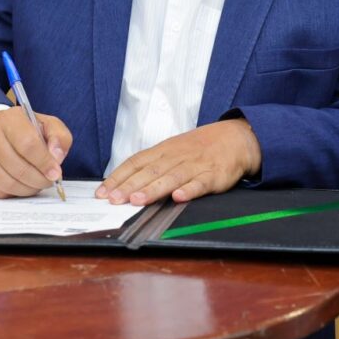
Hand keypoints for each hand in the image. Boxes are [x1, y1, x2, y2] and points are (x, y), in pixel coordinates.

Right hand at [0, 107, 70, 197]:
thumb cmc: (25, 129)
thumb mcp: (47, 124)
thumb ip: (59, 138)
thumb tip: (56, 159)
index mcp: (10, 119)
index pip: (28, 144)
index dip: (44, 162)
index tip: (55, 173)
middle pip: (18, 168)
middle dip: (39, 180)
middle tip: (49, 181)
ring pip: (7, 183)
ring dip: (27, 189)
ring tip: (37, 184)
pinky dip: (13, 193)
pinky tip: (21, 185)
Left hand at [96, 119, 261, 205]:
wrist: (235, 138)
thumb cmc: (199, 147)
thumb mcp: (174, 150)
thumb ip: (152, 165)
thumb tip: (124, 184)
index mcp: (164, 150)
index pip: (136, 162)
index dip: (118, 176)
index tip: (102, 192)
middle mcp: (177, 156)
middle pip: (150, 171)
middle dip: (130, 185)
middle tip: (114, 199)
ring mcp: (195, 165)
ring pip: (171, 177)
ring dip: (154, 189)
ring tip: (138, 200)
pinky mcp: (214, 175)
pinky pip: (201, 183)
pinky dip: (190, 190)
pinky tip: (179, 197)